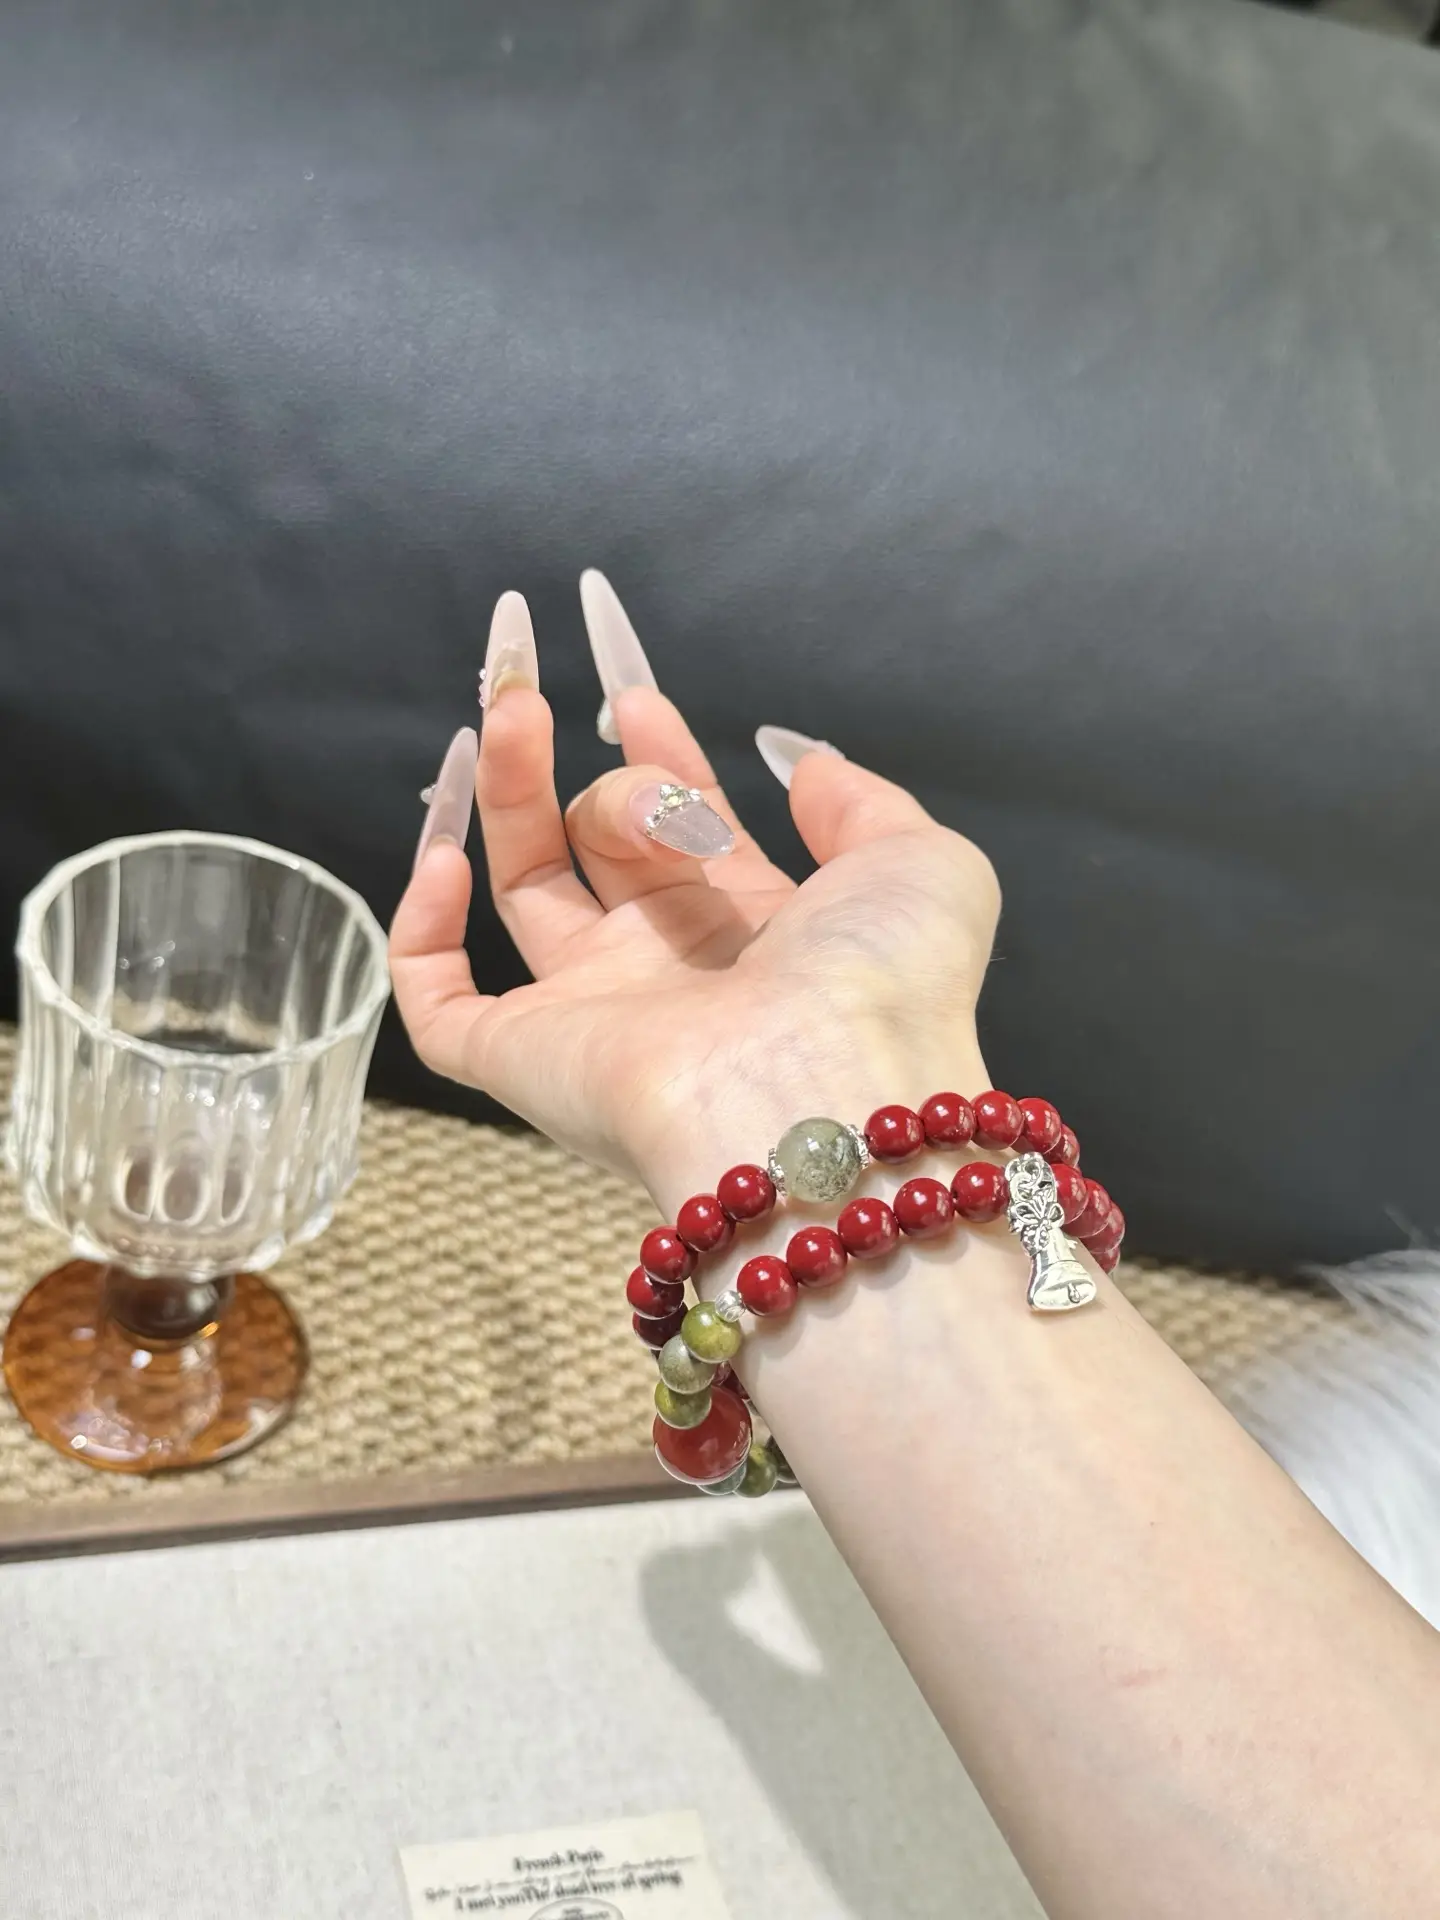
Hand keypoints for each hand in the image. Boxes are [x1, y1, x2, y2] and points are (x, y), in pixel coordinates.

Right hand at [390, 582, 999, 1200]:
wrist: (820, 1094)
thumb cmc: (882, 983)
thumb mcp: (920, 863)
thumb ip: (861, 803)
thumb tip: (796, 758)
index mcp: (760, 931)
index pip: (692, 831)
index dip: (664, 759)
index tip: (638, 697)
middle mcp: (672, 969)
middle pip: (605, 847)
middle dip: (592, 769)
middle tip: (557, 689)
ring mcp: (592, 1014)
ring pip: (525, 889)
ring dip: (508, 790)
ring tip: (510, 709)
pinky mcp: (523, 1059)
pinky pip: (438, 1001)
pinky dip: (422, 928)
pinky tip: (448, 858)